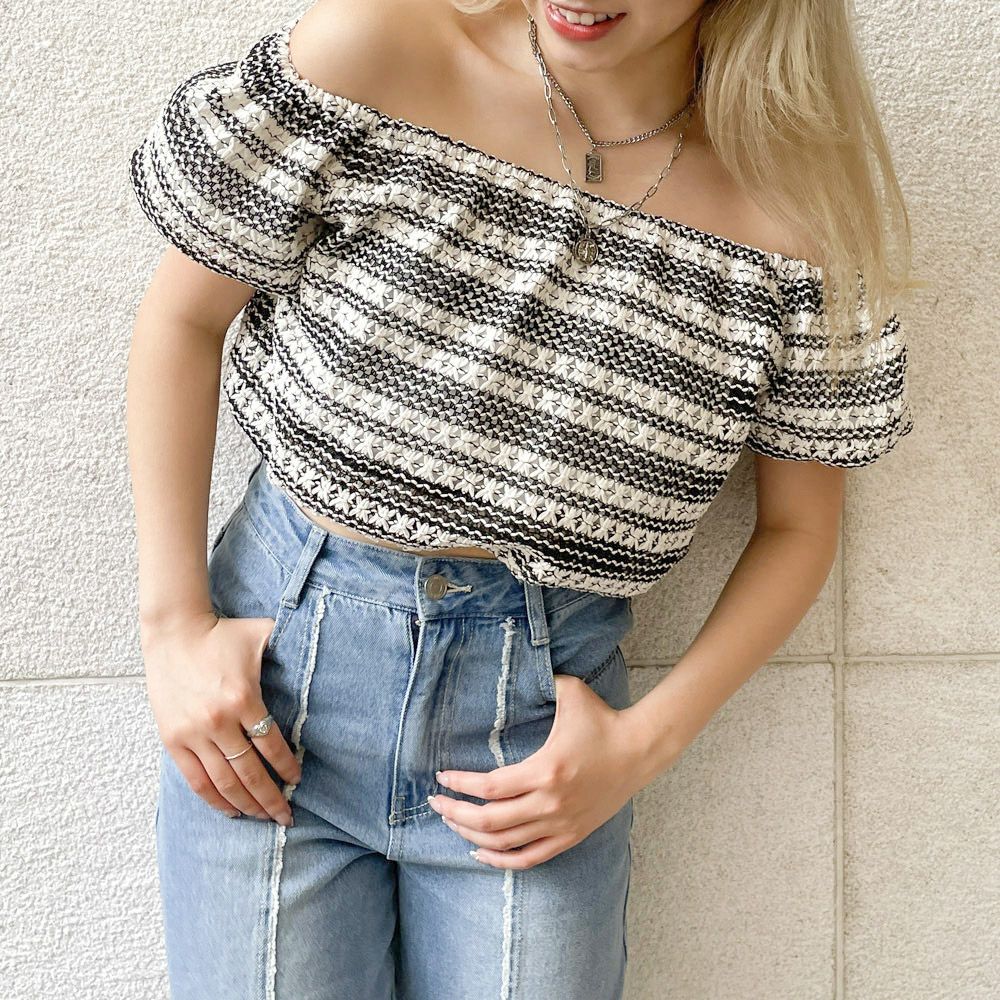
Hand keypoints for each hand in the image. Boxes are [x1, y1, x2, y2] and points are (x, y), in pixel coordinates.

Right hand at [141, 610, 300, 825]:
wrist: (173, 632)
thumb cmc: (223, 634)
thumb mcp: (262, 634)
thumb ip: (291, 644)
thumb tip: (321, 649)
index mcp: (243, 698)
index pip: (270, 745)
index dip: (286, 767)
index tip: (297, 780)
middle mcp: (218, 721)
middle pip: (249, 773)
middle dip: (271, 799)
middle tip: (287, 816)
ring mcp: (193, 734)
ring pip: (223, 782)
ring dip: (246, 805)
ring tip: (263, 819)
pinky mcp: (173, 740)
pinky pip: (196, 780)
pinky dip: (214, 800)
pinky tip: (231, 811)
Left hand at [428, 672, 648, 868]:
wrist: (640, 751)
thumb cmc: (602, 719)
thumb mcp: (570, 691)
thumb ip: (539, 680)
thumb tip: (512, 666)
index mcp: (546, 770)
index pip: (490, 787)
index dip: (460, 784)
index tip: (441, 777)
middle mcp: (550, 803)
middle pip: (490, 821)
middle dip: (455, 814)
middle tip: (435, 803)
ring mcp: (560, 824)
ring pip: (505, 843)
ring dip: (471, 836)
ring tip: (452, 822)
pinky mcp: (570, 836)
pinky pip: (529, 858)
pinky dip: (501, 860)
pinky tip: (480, 852)